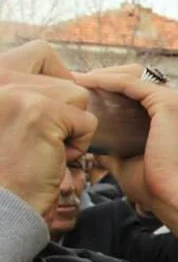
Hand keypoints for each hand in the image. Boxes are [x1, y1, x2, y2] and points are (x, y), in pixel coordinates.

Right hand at [0, 42, 95, 214]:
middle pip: (68, 81)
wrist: (7, 208)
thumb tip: (80, 78)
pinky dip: (79, 144)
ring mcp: (20, 94)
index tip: (59, 108)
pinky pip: (85, 120)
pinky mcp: (39, 111)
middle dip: (68, 114)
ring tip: (48, 150)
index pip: (39, 53)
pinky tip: (54, 159)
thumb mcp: (23, 123)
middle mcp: (2, 79)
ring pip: (78, 97)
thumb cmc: (18, 172)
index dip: (60, 79)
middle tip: (46, 142)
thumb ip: (40, 96)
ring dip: (73, 129)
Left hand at [75, 73, 177, 246]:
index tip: (84, 91)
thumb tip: (96, 145)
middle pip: (137, 77)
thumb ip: (115, 149)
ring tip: (78, 81)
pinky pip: (132, 83)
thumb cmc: (157, 186)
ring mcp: (177, 101)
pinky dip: (107, 81)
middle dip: (106, 77)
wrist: (174, 197)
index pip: (141, 89)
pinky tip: (88, 83)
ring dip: (104, 76)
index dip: (112, 87)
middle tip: (77, 82)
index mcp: (175, 116)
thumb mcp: (128, 161)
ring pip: (133, 75)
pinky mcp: (168, 103)